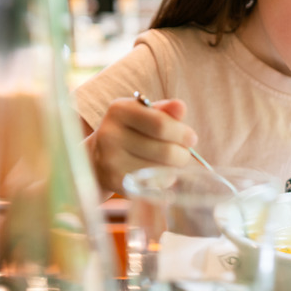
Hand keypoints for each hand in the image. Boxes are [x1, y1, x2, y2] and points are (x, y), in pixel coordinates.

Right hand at [83, 97, 197, 194]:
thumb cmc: (132, 131)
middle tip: (183, 154)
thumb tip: (180, 107)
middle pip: (165, 150)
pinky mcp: (114, 180)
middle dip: (182, 154)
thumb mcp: (146, 114)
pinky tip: (157, 173)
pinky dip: (162, 180)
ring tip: (170, 162)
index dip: (182, 134)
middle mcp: (110, 134)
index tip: (191, 138)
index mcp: (120, 110)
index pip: (161, 124)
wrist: (99, 156)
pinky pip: (152, 184)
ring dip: (174, 168)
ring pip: (161, 169)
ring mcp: (110, 159)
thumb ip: (166, 110)